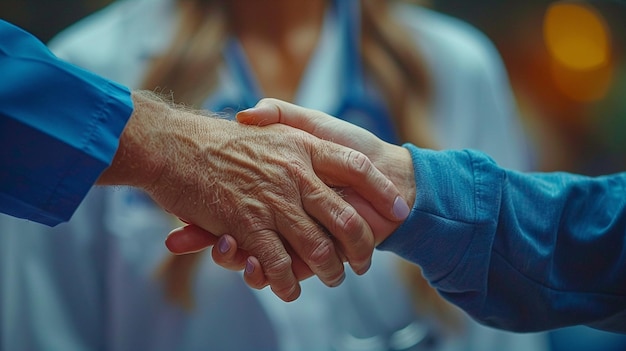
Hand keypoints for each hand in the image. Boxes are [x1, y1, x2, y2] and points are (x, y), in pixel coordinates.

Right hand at [97, 92, 408, 300]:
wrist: (172, 144)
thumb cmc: (218, 137)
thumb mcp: (266, 123)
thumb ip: (296, 128)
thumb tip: (319, 146)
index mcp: (303, 146)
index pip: (358, 168)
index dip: (382, 190)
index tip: (399, 209)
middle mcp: (295, 174)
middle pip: (346, 218)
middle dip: (361, 247)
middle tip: (363, 263)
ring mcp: (273, 202)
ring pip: (317, 248)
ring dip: (330, 271)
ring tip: (335, 278)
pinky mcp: (247, 227)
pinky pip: (278, 264)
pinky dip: (288, 281)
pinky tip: (292, 288)